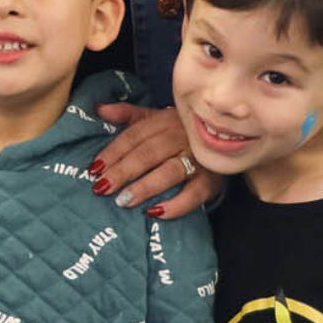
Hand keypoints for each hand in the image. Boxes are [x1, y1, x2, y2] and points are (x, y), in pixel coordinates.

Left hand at [90, 103, 215, 219]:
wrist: (227, 139)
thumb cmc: (182, 130)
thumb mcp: (157, 118)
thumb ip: (128, 114)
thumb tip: (99, 109)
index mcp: (165, 121)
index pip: (135, 135)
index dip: (114, 151)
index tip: (94, 168)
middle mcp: (181, 137)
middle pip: (148, 153)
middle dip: (123, 171)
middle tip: (102, 187)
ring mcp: (198, 158)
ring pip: (169, 172)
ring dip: (145, 187)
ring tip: (123, 200)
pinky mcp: (212, 180)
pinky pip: (194, 194)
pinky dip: (176, 205)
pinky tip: (156, 212)